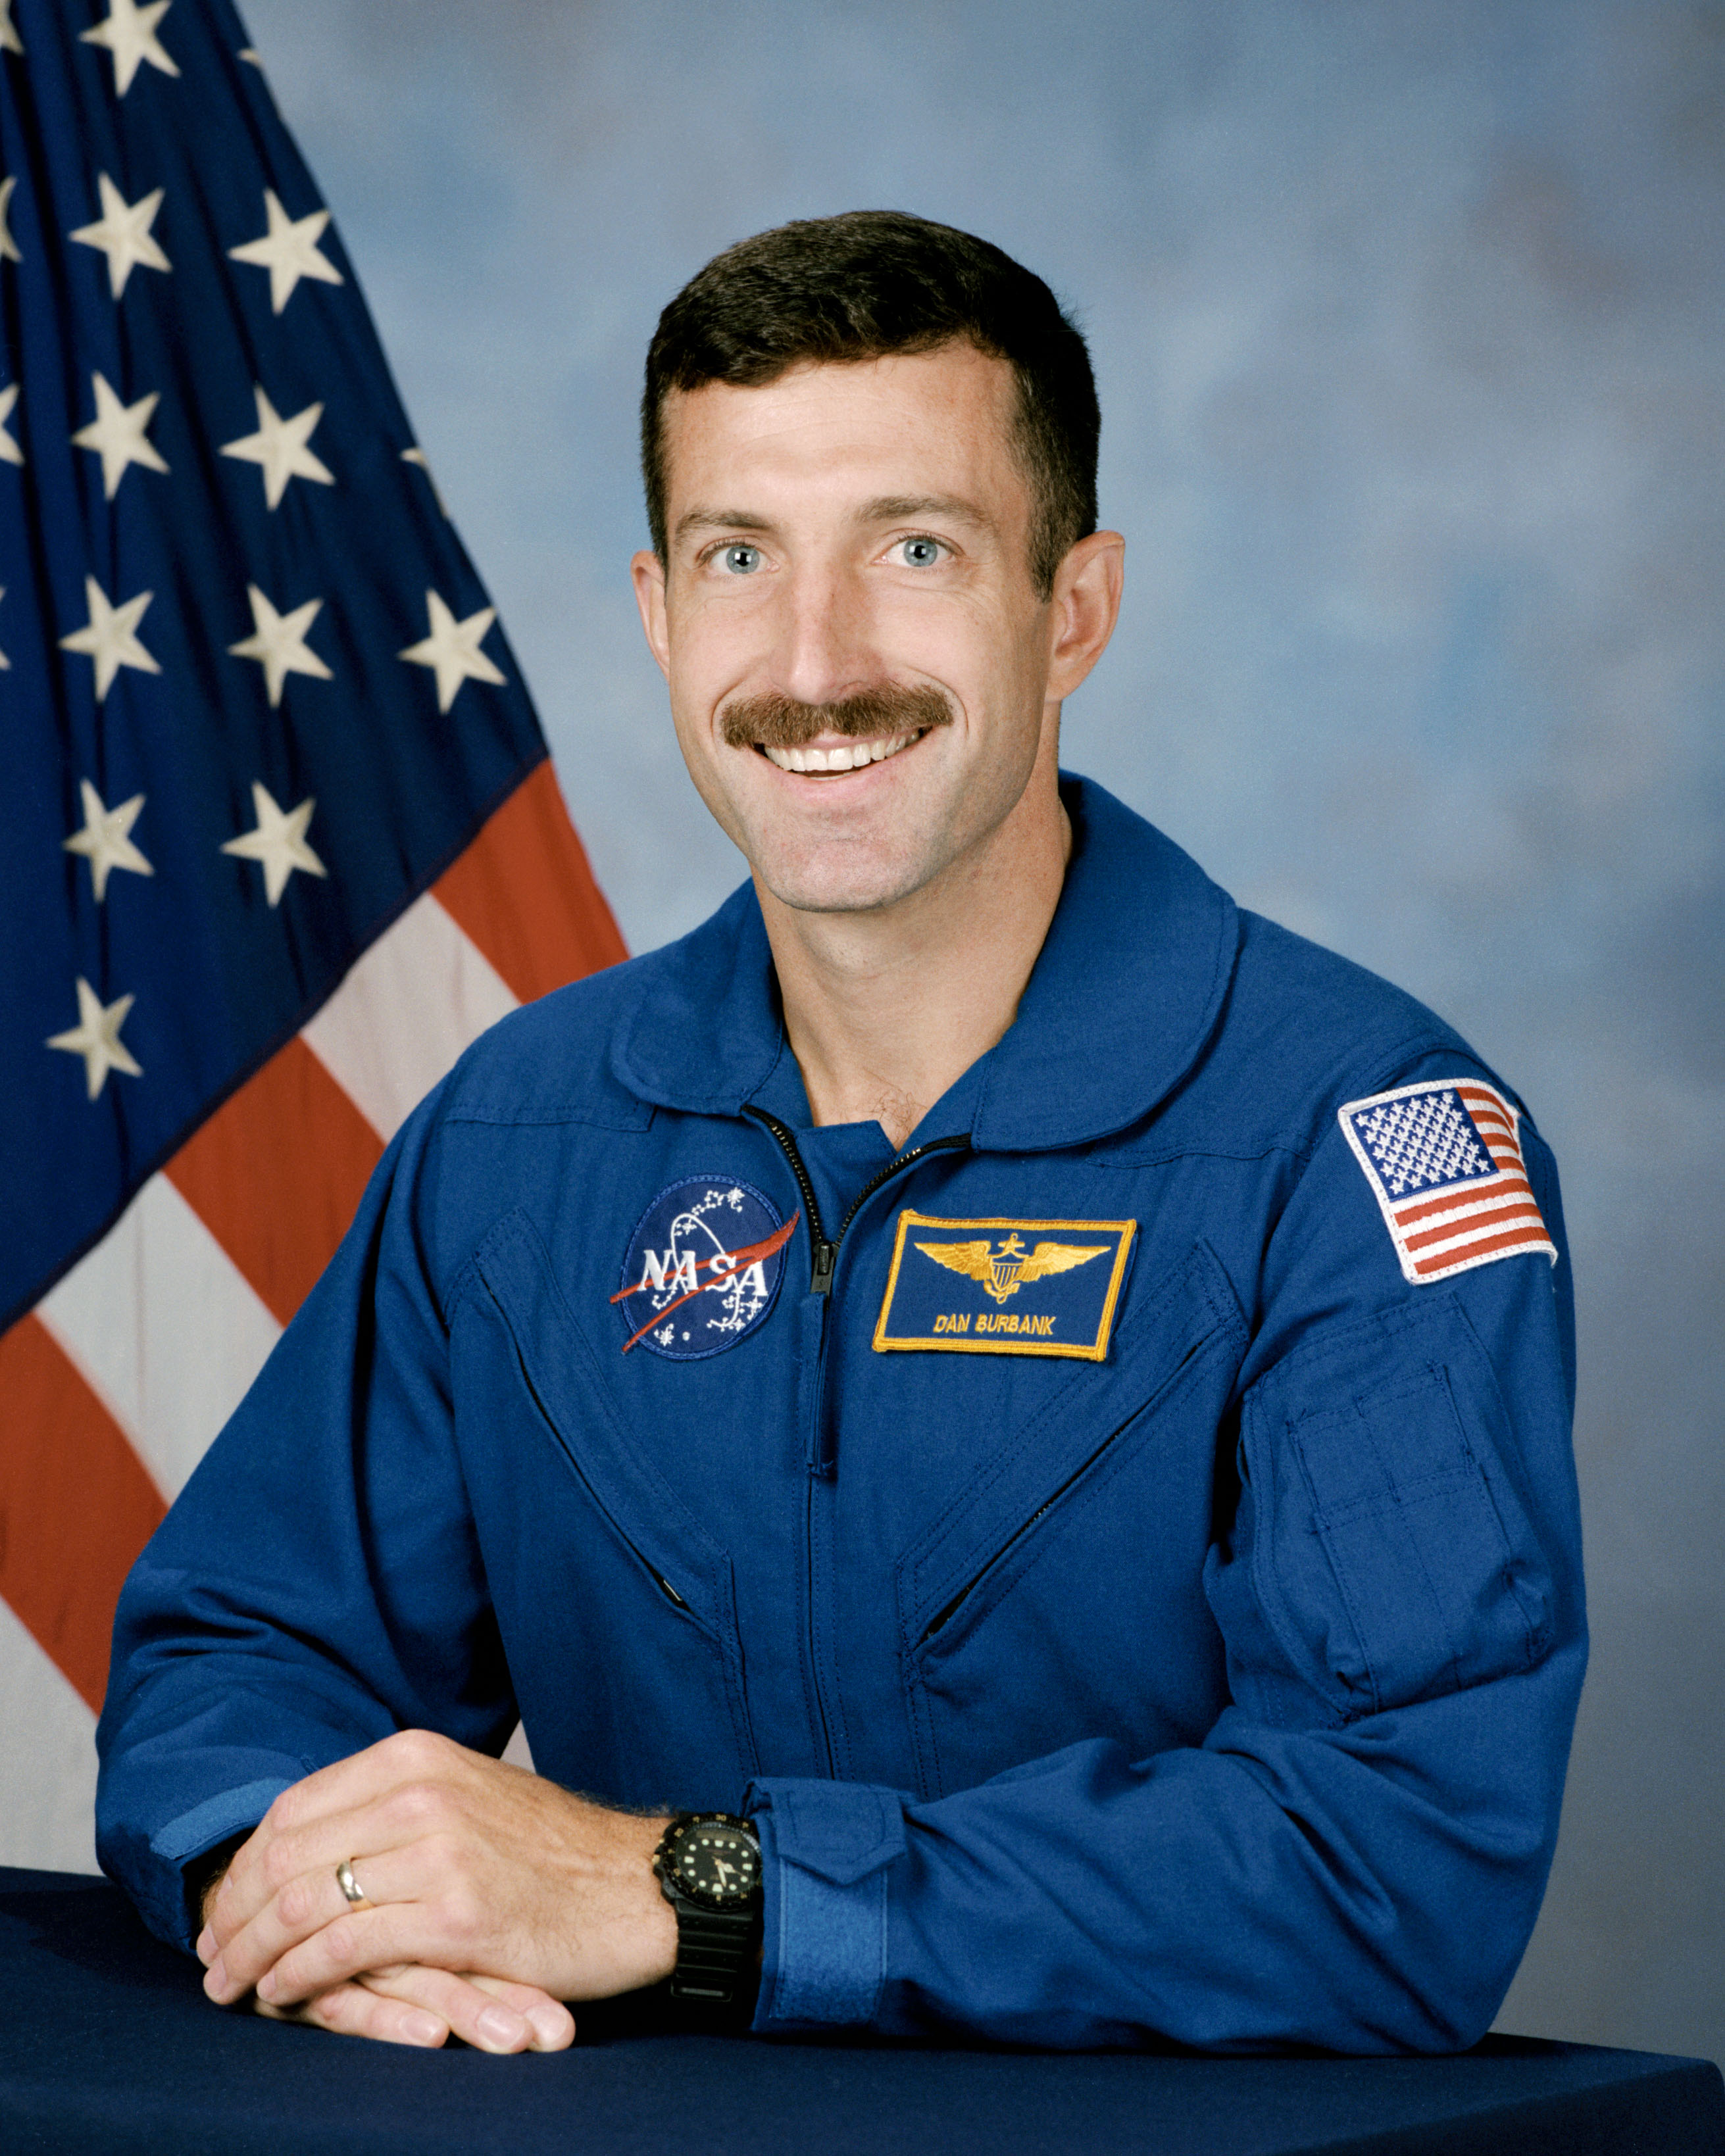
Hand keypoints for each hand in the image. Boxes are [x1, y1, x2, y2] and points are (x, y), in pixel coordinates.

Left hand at [197, 1730, 676, 2043]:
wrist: (635, 1885)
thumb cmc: (549, 1852)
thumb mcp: (467, 1796)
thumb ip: (393, 1805)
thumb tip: (307, 1838)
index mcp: (416, 1756)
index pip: (292, 1809)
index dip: (244, 1864)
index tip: (224, 1907)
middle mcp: (420, 1794)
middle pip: (284, 1856)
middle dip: (233, 1914)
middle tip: (212, 1958)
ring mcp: (438, 1853)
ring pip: (302, 1905)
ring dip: (252, 1954)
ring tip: (234, 1985)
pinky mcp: (456, 1918)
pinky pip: (343, 1949)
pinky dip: (299, 1978)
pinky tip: (285, 1994)